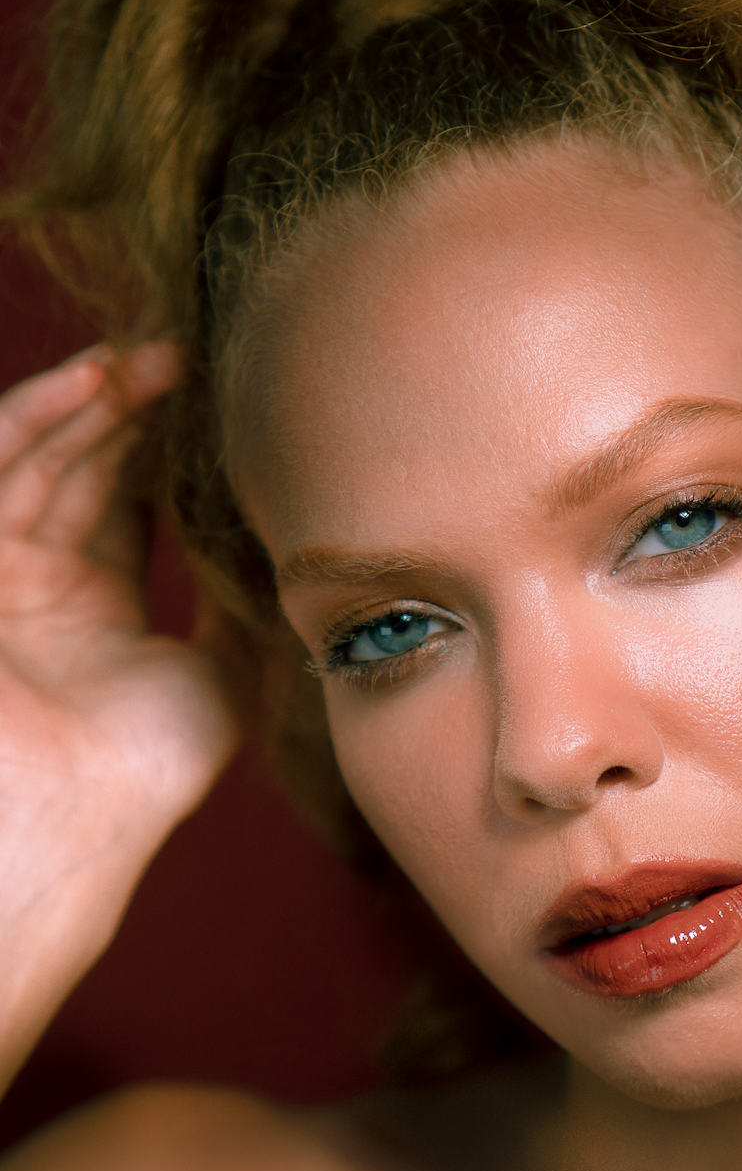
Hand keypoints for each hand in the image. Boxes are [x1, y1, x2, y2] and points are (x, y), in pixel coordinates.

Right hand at [0, 342, 247, 1071]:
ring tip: (152, 353)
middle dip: (134, 407)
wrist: (74, 817)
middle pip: (85, 465)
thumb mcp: (218, 675)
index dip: (167, 444)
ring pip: (43, 456)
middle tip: (191, 355)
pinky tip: (94, 378)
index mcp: (98, 609)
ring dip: (94, 398)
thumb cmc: (143, 770)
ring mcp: (3, 569)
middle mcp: (43, 581)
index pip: (128, 500)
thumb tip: (284, 550)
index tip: (221, 396)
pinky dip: (43, 417)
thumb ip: (237, 609)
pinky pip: (4, 469)